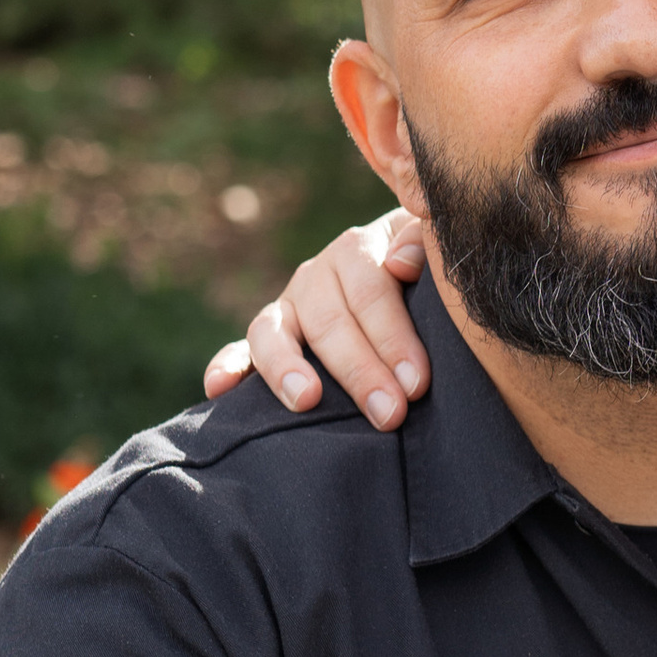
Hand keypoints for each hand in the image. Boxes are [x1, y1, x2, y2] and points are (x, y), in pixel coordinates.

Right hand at [203, 215, 431, 426]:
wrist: (417, 285)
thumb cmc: (432, 277)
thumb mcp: (437, 251)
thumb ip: (424, 243)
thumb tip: (398, 261)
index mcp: (358, 250)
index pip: (370, 294)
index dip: (393, 339)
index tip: (416, 384)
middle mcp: (317, 276)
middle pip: (329, 322)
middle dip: (360, 371)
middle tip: (390, 414)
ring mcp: (289, 307)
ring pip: (273, 332)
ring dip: (286, 368)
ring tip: (307, 400)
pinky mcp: (270, 338)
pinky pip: (241, 350)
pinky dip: (227, 366)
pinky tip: (218, 388)